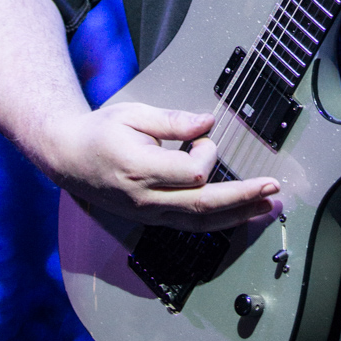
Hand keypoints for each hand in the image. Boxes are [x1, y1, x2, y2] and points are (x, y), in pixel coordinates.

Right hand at [45, 102, 280, 232]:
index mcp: (140, 170)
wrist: (67, 158)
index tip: (202, 136)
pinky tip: (241, 216)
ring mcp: (148, 214)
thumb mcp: (133, 114)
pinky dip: (219, 222)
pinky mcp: (151, 219)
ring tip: (268, 207)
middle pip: (203, 206)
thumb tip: (208, 123)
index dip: (207, 154)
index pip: (192, 174)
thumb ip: (172, 121)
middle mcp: (146, 199)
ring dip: (238, 215)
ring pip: (200, 223)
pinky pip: (190, 225)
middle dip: (243, 198)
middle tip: (273, 189)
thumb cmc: (100, 132)